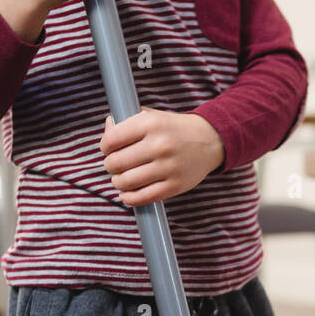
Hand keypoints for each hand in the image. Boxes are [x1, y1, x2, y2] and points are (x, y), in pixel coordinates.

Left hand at [100, 107, 224, 205]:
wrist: (210, 141)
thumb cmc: (174, 129)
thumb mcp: (153, 117)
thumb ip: (127, 122)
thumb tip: (106, 130)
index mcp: (151, 123)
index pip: (112, 140)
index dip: (105, 147)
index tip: (108, 150)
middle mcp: (160, 145)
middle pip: (116, 163)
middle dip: (110, 166)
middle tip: (115, 166)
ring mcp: (168, 167)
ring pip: (126, 182)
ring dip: (118, 183)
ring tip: (122, 179)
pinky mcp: (175, 186)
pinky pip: (143, 198)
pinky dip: (129, 198)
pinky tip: (127, 194)